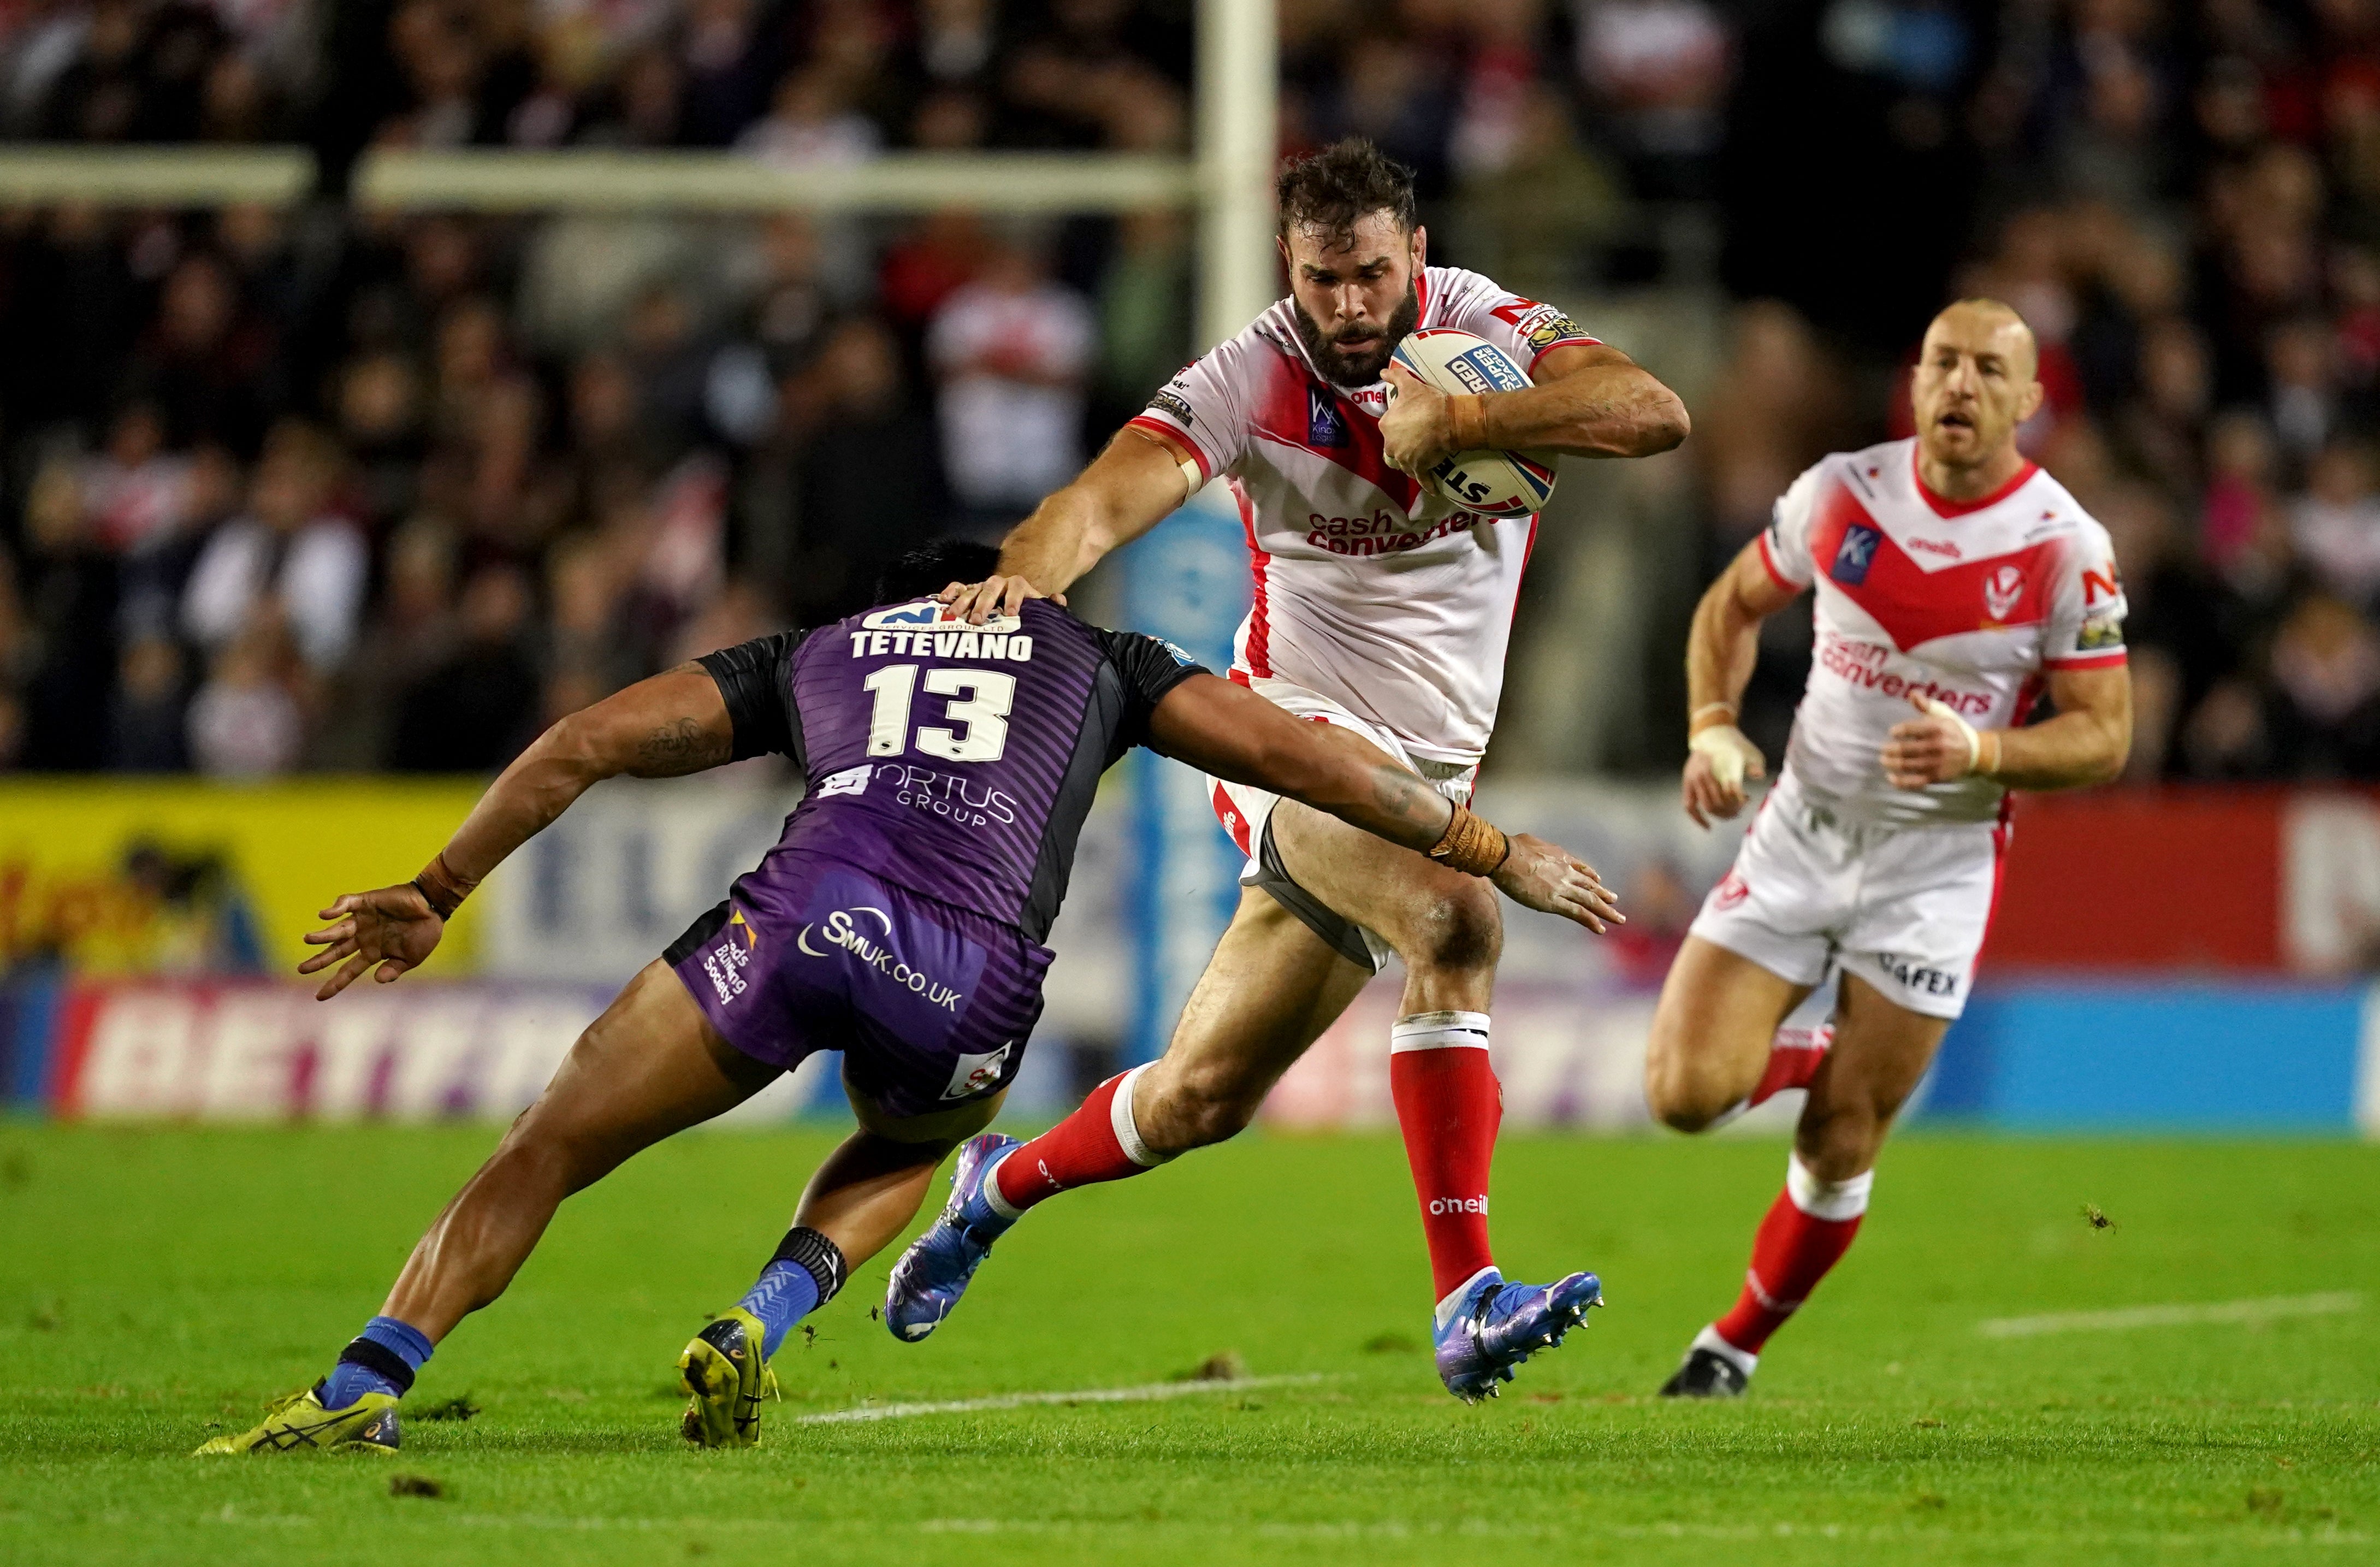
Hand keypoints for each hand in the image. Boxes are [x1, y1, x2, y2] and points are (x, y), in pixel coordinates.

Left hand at [298, 885, 445, 999]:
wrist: (434, 907)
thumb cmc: (425, 933)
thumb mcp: (411, 959)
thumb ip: (394, 969)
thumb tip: (376, 980)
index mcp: (373, 953)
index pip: (349, 970)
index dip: (335, 983)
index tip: (319, 997)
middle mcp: (363, 937)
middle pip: (336, 951)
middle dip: (319, 960)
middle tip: (302, 969)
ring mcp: (363, 920)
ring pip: (337, 930)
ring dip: (322, 935)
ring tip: (308, 939)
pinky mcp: (366, 902)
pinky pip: (346, 904)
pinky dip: (335, 909)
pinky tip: (326, 915)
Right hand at [936, 574, 1063, 624]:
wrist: (1014, 598)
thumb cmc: (1026, 611)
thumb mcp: (1040, 609)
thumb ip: (1049, 606)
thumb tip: (1058, 600)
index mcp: (1018, 587)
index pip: (1017, 588)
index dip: (1014, 599)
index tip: (1010, 613)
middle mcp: (999, 585)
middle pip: (991, 588)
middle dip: (983, 603)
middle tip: (977, 620)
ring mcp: (982, 587)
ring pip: (972, 589)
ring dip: (963, 601)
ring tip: (955, 615)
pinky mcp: (968, 592)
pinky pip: (958, 588)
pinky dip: (950, 592)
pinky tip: (942, 600)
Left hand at [1379, 363, 1455, 475]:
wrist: (1447, 419)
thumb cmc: (1427, 402)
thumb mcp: (1410, 385)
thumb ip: (1395, 377)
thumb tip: (1382, 371)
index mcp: (1386, 426)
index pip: (1388, 428)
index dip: (1398, 425)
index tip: (1409, 422)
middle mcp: (1391, 445)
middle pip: (1392, 449)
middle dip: (1400, 446)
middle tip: (1414, 441)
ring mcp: (1404, 459)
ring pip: (1403, 464)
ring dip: (1409, 463)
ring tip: (1417, 461)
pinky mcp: (1419, 468)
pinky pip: (1422, 479)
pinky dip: (1427, 484)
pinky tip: (1432, 489)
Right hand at [1491, 834, 1625, 933]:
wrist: (1507, 857)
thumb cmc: (1511, 848)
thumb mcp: (1529, 842)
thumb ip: (1535, 848)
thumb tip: (1528, 848)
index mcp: (1560, 857)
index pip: (1579, 868)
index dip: (1590, 876)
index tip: (1599, 881)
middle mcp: (1566, 873)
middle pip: (1589, 886)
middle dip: (1603, 894)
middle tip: (1614, 900)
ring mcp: (1563, 888)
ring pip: (1590, 901)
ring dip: (1606, 911)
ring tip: (1619, 919)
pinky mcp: (1555, 902)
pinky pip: (1578, 914)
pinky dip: (1591, 921)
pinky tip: (1601, 929)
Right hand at [1683, 724, 1765, 826]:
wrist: (1711, 735)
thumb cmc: (1732, 744)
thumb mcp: (1747, 750)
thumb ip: (1753, 764)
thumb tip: (1758, 776)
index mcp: (1717, 766)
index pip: (1729, 791)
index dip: (1739, 801)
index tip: (1747, 800)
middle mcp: (1703, 775)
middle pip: (1718, 802)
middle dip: (1730, 810)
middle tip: (1739, 811)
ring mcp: (1693, 780)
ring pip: (1706, 806)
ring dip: (1719, 814)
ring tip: (1729, 815)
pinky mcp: (1687, 785)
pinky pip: (1689, 806)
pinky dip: (1698, 818)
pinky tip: (1708, 826)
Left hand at [1882, 694, 1982, 787]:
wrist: (1973, 752)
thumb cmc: (1953, 730)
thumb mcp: (1943, 714)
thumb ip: (1926, 705)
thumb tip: (1912, 694)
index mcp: (1937, 728)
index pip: (1912, 729)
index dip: (1899, 730)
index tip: (1892, 732)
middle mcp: (1936, 746)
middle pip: (1907, 749)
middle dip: (1891, 749)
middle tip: (1883, 749)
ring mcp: (1936, 763)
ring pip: (1908, 765)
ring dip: (1892, 763)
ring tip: (1884, 760)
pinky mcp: (1936, 777)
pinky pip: (1915, 782)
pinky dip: (1901, 782)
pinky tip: (1891, 778)